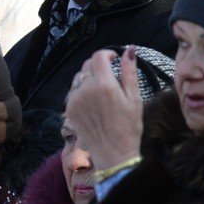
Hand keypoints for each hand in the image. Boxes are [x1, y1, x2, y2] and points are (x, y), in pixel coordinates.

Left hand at [64, 46, 142, 170]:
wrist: (113, 153)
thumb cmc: (129, 126)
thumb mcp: (134, 98)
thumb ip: (129, 72)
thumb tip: (129, 50)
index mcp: (104, 84)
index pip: (99, 56)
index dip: (107, 54)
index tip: (114, 59)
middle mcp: (86, 89)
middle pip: (88, 65)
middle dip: (99, 65)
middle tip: (110, 77)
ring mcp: (75, 99)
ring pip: (79, 77)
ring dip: (89, 77)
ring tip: (102, 90)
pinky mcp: (69, 109)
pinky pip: (74, 91)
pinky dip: (82, 90)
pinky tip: (94, 102)